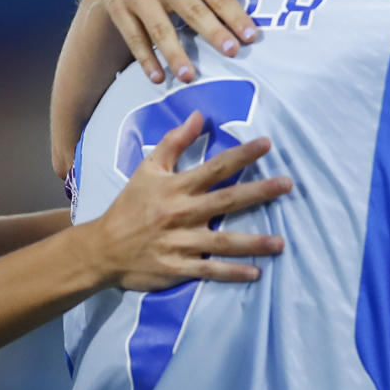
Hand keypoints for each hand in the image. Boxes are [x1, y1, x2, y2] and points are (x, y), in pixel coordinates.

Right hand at [82, 112, 289, 289]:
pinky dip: (232, 273)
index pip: (215, 167)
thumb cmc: (130, 206)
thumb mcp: (148, 169)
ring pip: (222, 241)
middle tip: (288, 184)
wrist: (101, 248)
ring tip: (281, 243)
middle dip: (259, 192)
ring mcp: (180, 243)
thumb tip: (199, 115)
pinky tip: (256, 273)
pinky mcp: (177, 268)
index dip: (242, 155)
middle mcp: (181, 213)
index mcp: (176, 187)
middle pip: (226, 200)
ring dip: (253, 242)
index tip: (267, 144)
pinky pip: (209, 271)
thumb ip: (175, 142)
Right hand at [106, 0, 259, 84]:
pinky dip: (146, 59)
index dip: (234, 13)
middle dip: (212, 31)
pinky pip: (133, 37)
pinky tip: (158, 78)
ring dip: (175, 53)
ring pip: (160, 27)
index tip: (251, 36)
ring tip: (188, 76)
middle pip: (191, 8)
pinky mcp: (118, 8)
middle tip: (231, 52)